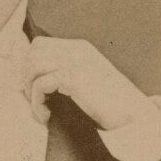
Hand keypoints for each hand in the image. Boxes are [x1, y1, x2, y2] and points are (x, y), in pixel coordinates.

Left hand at [24, 37, 157, 130]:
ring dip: (30, 91)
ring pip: (33, 66)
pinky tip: (47, 116)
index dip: (30, 65)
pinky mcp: (74, 78)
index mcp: (80, 48)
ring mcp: (76, 62)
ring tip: (41, 109)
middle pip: (34, 51)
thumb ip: (64, 74)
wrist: (134, 116)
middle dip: (27, 76)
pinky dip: (37, 104)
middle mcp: (77, 50)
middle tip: (36, 99)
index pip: (40, 44)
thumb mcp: (86, 81)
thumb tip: (28, 82)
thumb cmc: (110, 105)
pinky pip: (40, 85)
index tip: (33, 88)